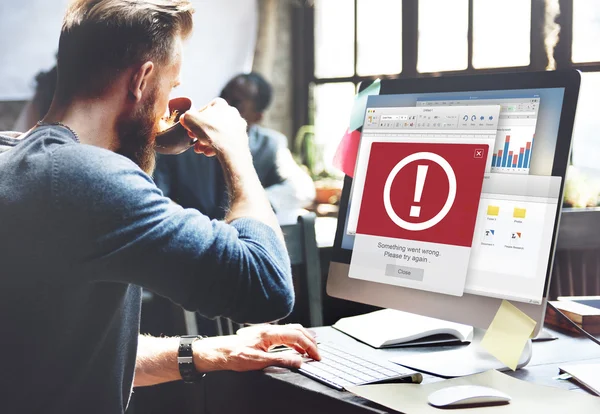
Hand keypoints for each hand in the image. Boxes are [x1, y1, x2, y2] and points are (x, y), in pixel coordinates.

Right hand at [179, 98, 248, 157]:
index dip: (194, 119)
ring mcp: (238, 126)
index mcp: (220, 104)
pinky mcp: (241, 138)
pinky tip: (209, 153)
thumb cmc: (211, 131)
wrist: (231, 149)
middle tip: (193, 140)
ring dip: (207, 141)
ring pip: (218, 133)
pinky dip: (217, 147)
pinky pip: (226, 141)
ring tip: (200, 149)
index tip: (189, 128)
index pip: (204, 109)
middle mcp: (232, 112)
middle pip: (211, 123)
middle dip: (200, 133)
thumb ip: (186, 116)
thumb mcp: (190, 119)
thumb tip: (184, 118)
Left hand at [193, 324, 320, 372]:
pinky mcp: (264, 335)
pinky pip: (285, 334)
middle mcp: (269, 329)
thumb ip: (280, 360)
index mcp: (270, 333)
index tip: (316, 356)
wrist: (219, 352)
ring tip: (311, 349)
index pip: (297, 336)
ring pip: (291, 330)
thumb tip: (298, 361)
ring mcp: (267, 331)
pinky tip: (296, 348)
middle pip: (297, 330)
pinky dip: (295, 340)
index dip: (309, 346)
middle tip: (317, 353)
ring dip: (303, 339)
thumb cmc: (234, 355)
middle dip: (310, 341)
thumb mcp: (258, 362)